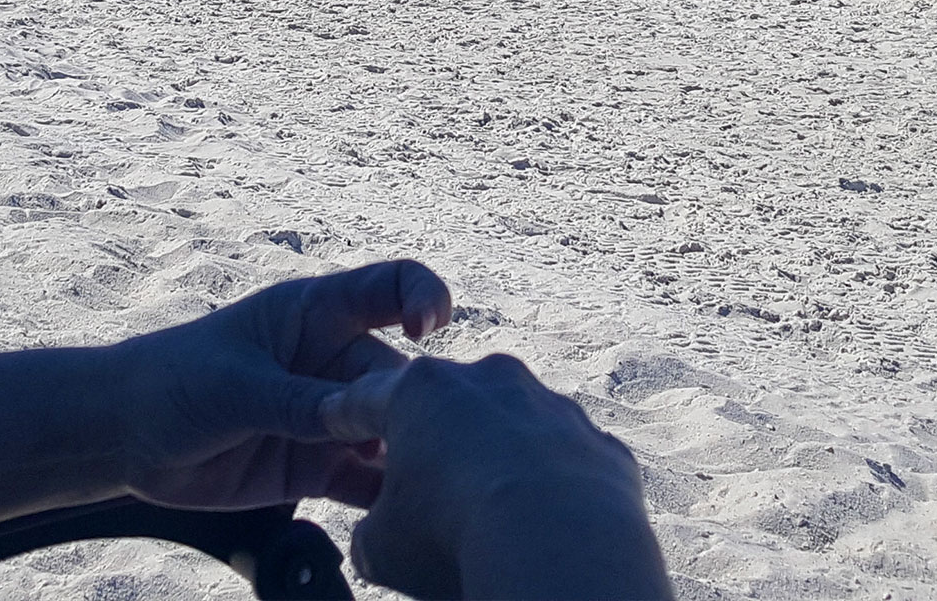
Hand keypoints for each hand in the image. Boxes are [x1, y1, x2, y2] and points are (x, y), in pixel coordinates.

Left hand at [108, 259, 451, 509]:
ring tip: (417, 483)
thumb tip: (358, 419)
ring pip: (392, 433)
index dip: (425, 299)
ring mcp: (328, 417)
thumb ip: (294, 402)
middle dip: (414, 407)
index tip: (430, 329)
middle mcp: (332, 363)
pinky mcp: (318, 466)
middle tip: (412, 439)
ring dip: (409, 455)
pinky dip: (384, 499)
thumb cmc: (173, 380)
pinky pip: (367, 483)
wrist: (126, 437)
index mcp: (315, 313)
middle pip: (399, 376)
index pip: (391, 288)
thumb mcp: (234, 384)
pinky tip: (394, 518)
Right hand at [336, 354, 669, 599]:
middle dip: (433, 439)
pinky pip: (566, 460)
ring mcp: (550, 407)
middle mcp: (488, 381)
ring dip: (498, 459)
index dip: (346, 419)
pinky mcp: (598, 443)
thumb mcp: (381, 547)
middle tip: (424, 486)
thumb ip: (372, 529)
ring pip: (511, 427)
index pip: (365, 399)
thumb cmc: (458, 540)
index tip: (337, 427)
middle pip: (445, 405)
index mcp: (420, 392)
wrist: (563, 555)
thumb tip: (379, 539)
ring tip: (492, 512)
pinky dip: (552, 486)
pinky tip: (544, 524)